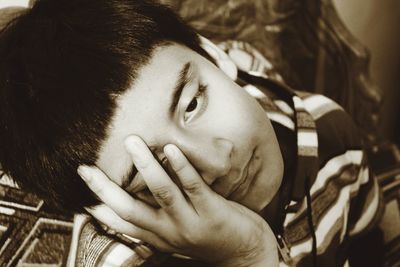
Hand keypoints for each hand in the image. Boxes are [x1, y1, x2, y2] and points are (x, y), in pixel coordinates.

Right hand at [78, 136, 277, 265]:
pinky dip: (182, 167)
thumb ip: (159, 215)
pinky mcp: (212, 212)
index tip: (79, 193)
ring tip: (132, 143)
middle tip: (86, 169)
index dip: (99, 209)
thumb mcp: (179, 231)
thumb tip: (141, 191)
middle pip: (131, 210)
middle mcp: (169, 231)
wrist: (245, 253)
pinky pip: (194, 187)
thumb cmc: (210, 235)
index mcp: (159, 235)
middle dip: (106, 189)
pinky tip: (172, 148)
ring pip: (162, 193)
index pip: (123, 223)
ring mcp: (190, 221)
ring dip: (146, 167)